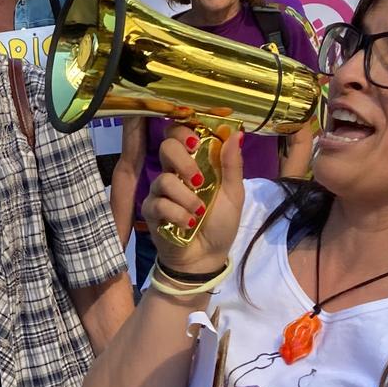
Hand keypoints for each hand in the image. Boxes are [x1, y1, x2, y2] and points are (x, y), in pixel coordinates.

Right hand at [143, 121, 244, 277]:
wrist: (208, 256)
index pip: (180, 134)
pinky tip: (188, 224)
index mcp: (195, 163)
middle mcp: (175, 172)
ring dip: (186, 198)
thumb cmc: (220, 223)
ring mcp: (160, 191)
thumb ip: (232, 164)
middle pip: (166, 146)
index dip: (184, 130)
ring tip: (199, 212)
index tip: (197, 140)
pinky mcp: (151, 211)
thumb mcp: (234, 194)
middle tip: (199, 180)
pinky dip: (178, 215)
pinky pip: (159, 204)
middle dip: (183, 161)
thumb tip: (236, 133)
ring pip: (164, 179)